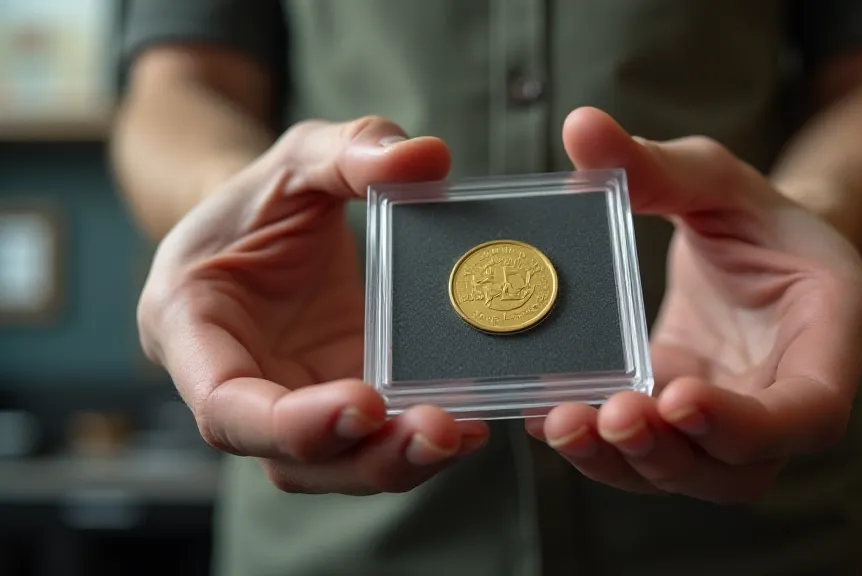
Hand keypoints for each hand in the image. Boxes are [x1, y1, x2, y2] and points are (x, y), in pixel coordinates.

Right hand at [139, 117, 488, 494]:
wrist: (265, 224)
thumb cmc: (264, 196)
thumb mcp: (300, 157)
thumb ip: (351, 149)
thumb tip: (427, 158)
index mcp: (191, 328)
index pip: (224, 405)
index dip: (290, 421)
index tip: (364, 402)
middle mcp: (237, 385)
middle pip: (289, 458)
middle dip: (364, 456)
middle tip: (438, 430)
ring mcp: (292, 404)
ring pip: (335, 466)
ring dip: (398, 463)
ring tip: (462, 433)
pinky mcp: (338, 403)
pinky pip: (373, 442)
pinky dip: (417, 443)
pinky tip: (471, 422)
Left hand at [528, 108, 861, 502]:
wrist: (758, 252)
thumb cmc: (754, 214)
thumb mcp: (717, 179)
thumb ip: (657, 165)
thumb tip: (580, 127)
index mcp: (833, 337)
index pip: (808, 411)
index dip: (746, 423)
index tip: (676, 397)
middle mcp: (788, 397)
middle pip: (741, 468)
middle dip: (670, 453)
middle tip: (608, 416)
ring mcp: (734, 421)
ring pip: (690, 475)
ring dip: (624, 464)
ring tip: (564, 424)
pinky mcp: (684, 423)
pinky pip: (650, 454)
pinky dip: (601, 449)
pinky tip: (549, 418)